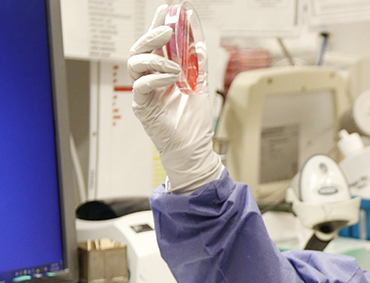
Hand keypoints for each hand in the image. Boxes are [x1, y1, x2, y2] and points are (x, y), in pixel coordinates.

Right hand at [127, 4, 223, 192]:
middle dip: (153, 35)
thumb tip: (198, 44)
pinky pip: (141, 86)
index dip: (159, 25)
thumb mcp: (200, 87)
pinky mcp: (142, 106)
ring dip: (157, 59)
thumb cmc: (194, 122)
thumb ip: (198, 66)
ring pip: (136, 64)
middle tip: (168, 30)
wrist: (193, 148)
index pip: (157, 44)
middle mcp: (151, 79)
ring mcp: (145, 92)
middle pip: (142, 49)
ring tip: (176, 68)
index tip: (167, 9)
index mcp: (163, 71)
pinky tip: (170, 79)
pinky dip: (155, 78)